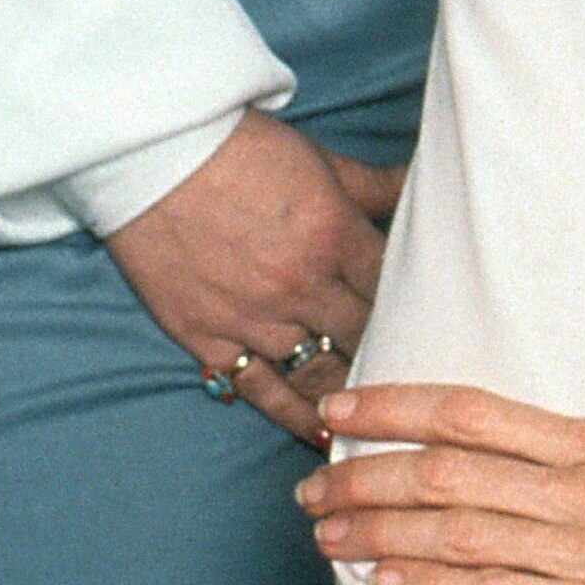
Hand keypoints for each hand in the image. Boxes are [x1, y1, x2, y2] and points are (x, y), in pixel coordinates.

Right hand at [103, 110, 404, 444]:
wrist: (152, 154)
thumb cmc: (240, 148)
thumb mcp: (319, 159)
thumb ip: (373, 185)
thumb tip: (421, 186)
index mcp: (335, 234)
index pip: (395, 287)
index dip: (416, 306)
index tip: (432, 324)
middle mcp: (301, 285)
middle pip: (365, 334)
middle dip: (391, 351)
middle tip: (418, 375)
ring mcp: (254, 318)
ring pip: (321, 373)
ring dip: (353, 393)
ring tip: (382, 418)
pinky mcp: (210, 339)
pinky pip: (262, 391)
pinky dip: (294, 417)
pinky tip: (323, 436)